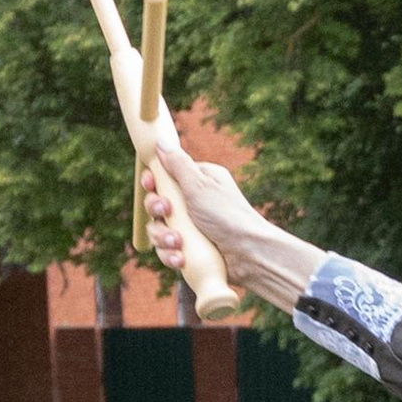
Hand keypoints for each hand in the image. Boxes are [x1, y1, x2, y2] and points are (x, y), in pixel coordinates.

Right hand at [142, 118, 320, 313]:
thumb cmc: (229, 216)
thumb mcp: (200, 185)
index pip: (165, 177)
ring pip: (159, 230)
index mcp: (198, 182)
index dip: (153, 181)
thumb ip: (178, 165)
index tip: (150, 184)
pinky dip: (170, 256)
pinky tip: (181, 259)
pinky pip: (168, 252)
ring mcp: (191, 229)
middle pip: (157, 204)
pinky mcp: (190, 250)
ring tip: (178, 243)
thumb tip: (160, 141)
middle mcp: (193, 203)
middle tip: (167, 212)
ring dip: (163, 238)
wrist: (251, 255)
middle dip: (157, 210)